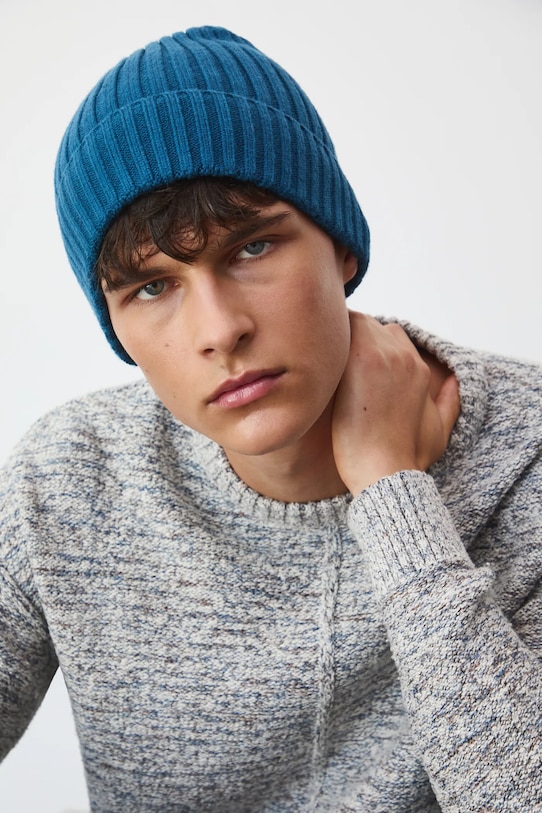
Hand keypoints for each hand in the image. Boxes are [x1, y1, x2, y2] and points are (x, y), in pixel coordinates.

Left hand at [332, 313, 459, 494]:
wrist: (386, 474)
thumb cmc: (408, 460)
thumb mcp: (439, 431)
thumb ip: (449, 402)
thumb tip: (454, 382)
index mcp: (418, 370)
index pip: (391, 335)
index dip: (368, 345)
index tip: (350, 365)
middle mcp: (403, 357)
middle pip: (372, 325)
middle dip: (350, 338)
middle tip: (328, 361)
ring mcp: (383, 356)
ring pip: (354, 322)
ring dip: (336, 337)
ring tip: (318, 360)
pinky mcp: (359, 361)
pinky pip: (339, 332)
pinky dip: (324, 341)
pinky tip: (311, 361)